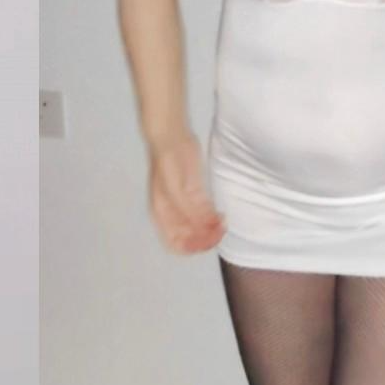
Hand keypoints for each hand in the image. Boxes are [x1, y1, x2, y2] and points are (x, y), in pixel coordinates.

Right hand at [149, 133, 225, 253]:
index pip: (175, 243)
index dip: (192, 247)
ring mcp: (183, 205)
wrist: (170, 137)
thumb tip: (202, 227)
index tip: (209, 240)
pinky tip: (221, 216)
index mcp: (161, 214)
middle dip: (204, 239)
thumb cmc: (169, 162)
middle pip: (188, 238)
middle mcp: (171, 214)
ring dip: (211, 230)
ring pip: (198, 228)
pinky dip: (212, 219)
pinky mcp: (194, 194)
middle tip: (220, 231)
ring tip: (223, 223)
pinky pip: (204, 214)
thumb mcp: (176, 188)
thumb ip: (188, 209)